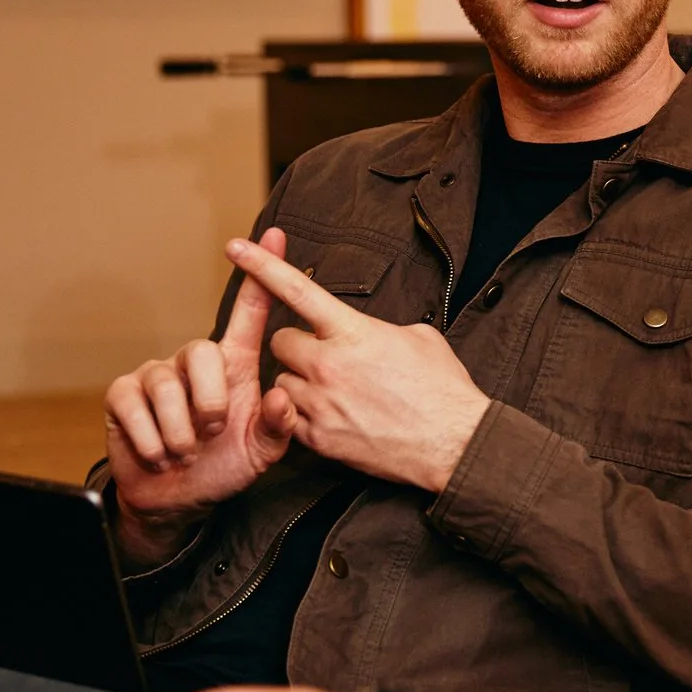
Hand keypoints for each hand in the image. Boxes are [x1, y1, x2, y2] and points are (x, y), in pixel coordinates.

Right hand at [104, 226, 295, 565]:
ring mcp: (156, 374)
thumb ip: (280, 426)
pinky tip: (160, 453)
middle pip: (202, 352)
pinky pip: (134, 406)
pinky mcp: (123, 394)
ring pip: (167, 387)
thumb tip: (282, 397)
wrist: (178, 499)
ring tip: (188, 451)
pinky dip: (152, 440)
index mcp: (235, 364)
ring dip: (181, 432)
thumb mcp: (263, 452)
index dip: (261, 274)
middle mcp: (195, 360)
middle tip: (214, 432)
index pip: (249, 311)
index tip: (273, 234)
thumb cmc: (226, 465)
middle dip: (211, 402)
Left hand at [225, 237, 492, 493]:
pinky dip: (306, 415)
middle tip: (327, 358)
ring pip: (282, 381)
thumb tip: (373, 332)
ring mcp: (321, 403)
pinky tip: (337, 417)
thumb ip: (383, 330)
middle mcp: (329, 365)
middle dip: (298, 347)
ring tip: (335, 393)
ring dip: (300, 383)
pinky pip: (292, 417)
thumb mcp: (421, 340)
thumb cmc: (443, 390)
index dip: (262, 265)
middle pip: (281, 342)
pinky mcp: (320, 437)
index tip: (236, 247)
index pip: (297, 289)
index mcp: (353, 333)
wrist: (454, 443)